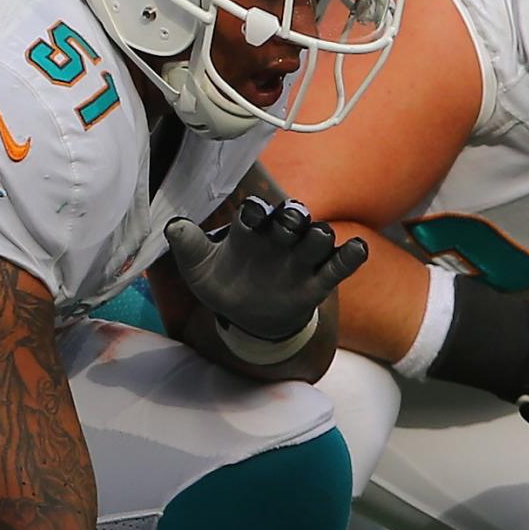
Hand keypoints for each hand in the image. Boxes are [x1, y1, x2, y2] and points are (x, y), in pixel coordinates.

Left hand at [163, 196, 364, 347]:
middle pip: (293, 217)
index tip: (252, 215)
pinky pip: (339, 266)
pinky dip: (350, 256)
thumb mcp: (199, 268)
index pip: (257, 212)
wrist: (246, 318)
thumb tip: (172, 227)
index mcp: (251, 230)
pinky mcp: (318, 282)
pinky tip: (356, 250)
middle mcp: (279, 238)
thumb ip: (188, 246)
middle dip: (292, 215)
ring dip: (319, 235)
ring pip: (318, 237)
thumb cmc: (224, 282)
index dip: (256, 211)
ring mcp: (301, 259)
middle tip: (289, 220)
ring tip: (317, 237)